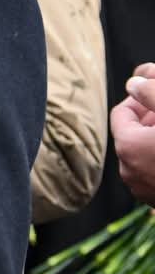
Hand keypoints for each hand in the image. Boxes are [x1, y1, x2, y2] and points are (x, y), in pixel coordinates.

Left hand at [113, 63, 154, 204]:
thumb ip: (152, 93)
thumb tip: (134, 83)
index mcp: (128, 146)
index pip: (123, 113)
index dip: (142, 100)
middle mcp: (129, 171)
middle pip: (133, 133)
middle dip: (151, 119)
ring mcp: (144, 189)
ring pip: (144, 153)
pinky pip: (154, 171)